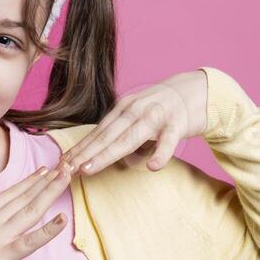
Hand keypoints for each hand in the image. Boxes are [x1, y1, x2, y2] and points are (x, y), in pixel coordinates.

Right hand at [0, 163, 72, 259]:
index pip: (10, 193)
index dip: (29, 182)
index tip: (45, 171)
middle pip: (25, 197)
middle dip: (47, 181)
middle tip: (66, 165)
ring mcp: (0, 236)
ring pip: (32, 211)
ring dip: (51, 193)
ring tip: (67, 177)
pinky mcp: (5, 255)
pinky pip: (31, 242)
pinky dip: (48, 231)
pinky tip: (62, 219)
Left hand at [58, 69, 208, 175]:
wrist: (197, 90)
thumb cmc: (162, 108)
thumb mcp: (135, 115)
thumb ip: (119, 131)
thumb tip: (98, 154)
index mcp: (123, 108)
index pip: (97, 132)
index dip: (79, 148)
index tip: (62, 163)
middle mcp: (135, 110)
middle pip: (106, 135)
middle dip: (84, 153)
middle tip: (66, 169)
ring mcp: (156, 116)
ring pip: (129, 137)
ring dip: (107, 154)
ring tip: (89, 168)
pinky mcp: (178, 123)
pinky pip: (169, 141)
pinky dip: (161, 153)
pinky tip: (152, 166)